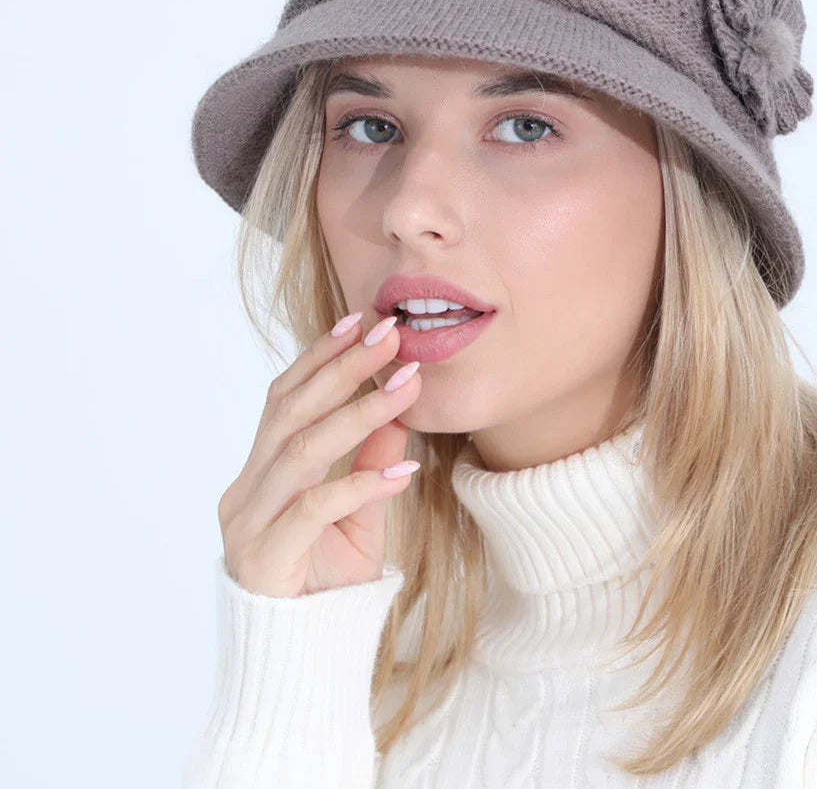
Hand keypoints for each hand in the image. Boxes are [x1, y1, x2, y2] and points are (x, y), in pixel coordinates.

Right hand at [217, 315, 421, 596]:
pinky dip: (360, 485)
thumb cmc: (323, 584)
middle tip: (390, 336)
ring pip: (303, 451)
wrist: (296, 660)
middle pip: (291, 412)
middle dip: (342, 368)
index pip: (284, 399)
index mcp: (259, 473)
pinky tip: (403, 470)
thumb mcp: (355, 517)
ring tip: (406, 387)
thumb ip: (367, 464)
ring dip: (358, 413)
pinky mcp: (265, 558)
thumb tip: (396, 410)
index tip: (359, 321)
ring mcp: (249, 523)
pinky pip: (315, 510)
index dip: (319, 358)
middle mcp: (245, 491)